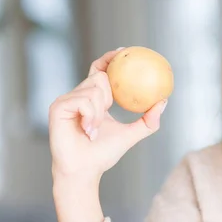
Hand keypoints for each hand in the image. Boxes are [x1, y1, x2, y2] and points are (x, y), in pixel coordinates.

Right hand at [49, 48, 166, 185]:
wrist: (84, 170)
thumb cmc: (103, 154)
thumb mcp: (131, 134)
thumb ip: (148, 121)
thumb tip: (163, 102)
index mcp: (93, 98)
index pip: (100, 71)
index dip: (109, 58)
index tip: (122, 51)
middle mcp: (78, 96)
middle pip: (100, 77)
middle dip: (109, 95)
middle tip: (108, 109)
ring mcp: (66, 100)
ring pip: (95, 88)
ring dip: (100, 112)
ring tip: (93, 130)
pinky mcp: (58, 106)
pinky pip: (84, 99)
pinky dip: (91, 116)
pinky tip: (87, 130)